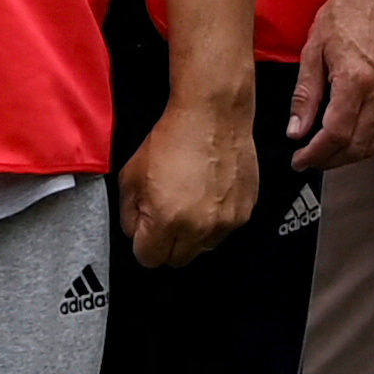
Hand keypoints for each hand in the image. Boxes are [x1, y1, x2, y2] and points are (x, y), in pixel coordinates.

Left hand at [115, 86, 254, 269]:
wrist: (212, 115)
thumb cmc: (172, 138)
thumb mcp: (131, 174)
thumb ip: (129, 212)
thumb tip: (136, 231)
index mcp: (166, 220)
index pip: (149, 259)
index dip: (144, 243)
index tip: (146, 230)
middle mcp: (198, 227)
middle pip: (177, 259)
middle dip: (167, 242)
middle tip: (166, 215)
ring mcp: (225, 222)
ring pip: (203, 247)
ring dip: (193, 233)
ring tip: (189, 200)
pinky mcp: (244, 212)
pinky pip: (224, 229)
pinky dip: (215, 218)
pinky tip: (208, 192)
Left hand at [286, 0, 373, 168]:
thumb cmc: (342, 16)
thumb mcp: (312, 50)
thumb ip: (305, 95)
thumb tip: (296, 131)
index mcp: (355, 79)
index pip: (336, 134)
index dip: (316, 154)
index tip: (299, 160)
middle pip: (358, 146)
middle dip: (331, 160)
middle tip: (310, 160)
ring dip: (351, 156)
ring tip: (328, 154)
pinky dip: (371, 144)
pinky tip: (353, 141)